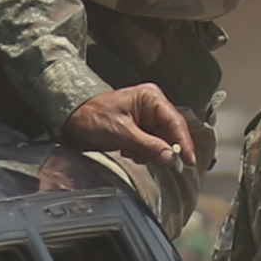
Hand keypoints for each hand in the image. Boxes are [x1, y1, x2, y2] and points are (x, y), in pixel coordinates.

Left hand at [64, 83, 198, 177]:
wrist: (71, 118)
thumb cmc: (93, 118)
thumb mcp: (122, 133)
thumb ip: (149, 146)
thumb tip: (171, 158)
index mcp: (151, 98)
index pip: (175, 122)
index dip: (184, 143)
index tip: (189, 162)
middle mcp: (153, 105)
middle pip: (171, 133)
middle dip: (163, 150)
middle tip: (155, 161)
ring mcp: (148, 117)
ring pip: (162, 142)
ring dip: (150, 152)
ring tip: (130, 152)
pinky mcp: (141, 128)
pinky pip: (152, 145)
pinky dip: (143, 153)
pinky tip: (127, 151)